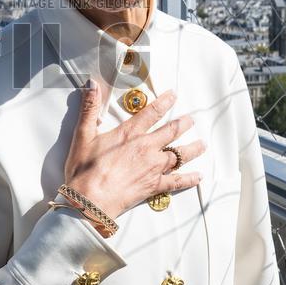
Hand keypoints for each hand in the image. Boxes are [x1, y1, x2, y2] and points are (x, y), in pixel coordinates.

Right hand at [63, 82, 204, 218]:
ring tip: (202, 144)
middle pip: (171, 132)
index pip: (151, 113)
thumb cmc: (84, 169)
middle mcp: (146, 147)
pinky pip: (177, 181)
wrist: (90, 200)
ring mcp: (153, 167)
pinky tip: (198, 176)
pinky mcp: (154, 186)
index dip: (164, 102)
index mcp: (130, 133)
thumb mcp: (83, 135)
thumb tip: (91, 84)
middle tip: (191, 119)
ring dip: (192, 148)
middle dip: (183, 124)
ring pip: (179, 155)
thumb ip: (89, 108)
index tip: (174, 95)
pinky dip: (189, 179)